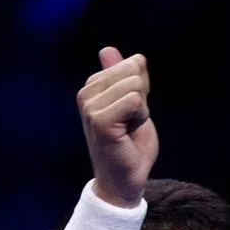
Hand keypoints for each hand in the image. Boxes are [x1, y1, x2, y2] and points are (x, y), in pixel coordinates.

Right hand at [76, 47, 158, 207]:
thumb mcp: (132, 104)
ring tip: (128, 129)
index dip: (141, 90)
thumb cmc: (130, 145)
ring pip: (135, 86)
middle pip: (133, 72)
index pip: (131, 65)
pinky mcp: (100, 120)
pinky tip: (127, 133)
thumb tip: (107, 49)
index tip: (130, 114)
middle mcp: (86, 94)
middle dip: (143, 99)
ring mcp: (90, 107)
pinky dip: (140, 117)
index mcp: (92, 87)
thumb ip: (124, 77)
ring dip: (142, 111)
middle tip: (130, 123)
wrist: (125, 180)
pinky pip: (134, 100)